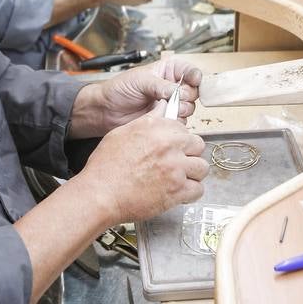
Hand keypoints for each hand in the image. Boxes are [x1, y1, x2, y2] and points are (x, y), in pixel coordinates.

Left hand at [71, 56, 201, 136]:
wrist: (107, 111)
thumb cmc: (119, 89)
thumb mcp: (140, 80)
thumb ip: (161, 85)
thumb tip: (178, 91)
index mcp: (167, 71)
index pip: (190, 70)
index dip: (195, 76)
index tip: (192, 80)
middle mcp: (172, 87)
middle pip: (194, 91)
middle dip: (187, 95)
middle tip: (174, 97)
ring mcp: (170, 104)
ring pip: (190, 108)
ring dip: (181, 109)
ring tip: (164, 107)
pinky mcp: (167, 120)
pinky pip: (181, 122)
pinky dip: (174, 121)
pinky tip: (162, 117)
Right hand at [75, 110, 208, 223]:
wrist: (100, 194)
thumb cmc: (106, 166)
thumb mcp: (121, 133)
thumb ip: (147, 121)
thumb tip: (161, 109)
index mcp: (157, 129)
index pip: (183, 128)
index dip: (178, 138)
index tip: (173, 146)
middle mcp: (170, 146)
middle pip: (198, 145)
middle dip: (190, 153)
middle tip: (178, 161)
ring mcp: (176, 169)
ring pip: (202, 167)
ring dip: (193, 172)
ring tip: (180, 177)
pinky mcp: (178, 191)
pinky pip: (198, 189)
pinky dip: (191, 192)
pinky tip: (180, 191)